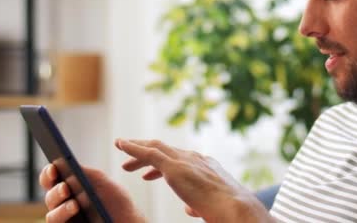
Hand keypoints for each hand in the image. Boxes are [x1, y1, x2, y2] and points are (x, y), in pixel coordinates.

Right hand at [39, 163, 145, 222]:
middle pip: (50, 197)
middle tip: (65, 187)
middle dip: (56, 191)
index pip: (51, 178)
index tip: (53, 167)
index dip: (48, 172)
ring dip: (62, 209)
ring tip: (75, 204)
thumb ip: (88, 174)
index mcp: (69, 187)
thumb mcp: (105, 184)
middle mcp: (63, 204)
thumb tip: (68, 163)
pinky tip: (75, 210)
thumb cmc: (116, 203)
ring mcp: (65, 221)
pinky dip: (64, 218)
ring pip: (52, 216)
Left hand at [115, 139, 273, 221]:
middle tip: (130, 161)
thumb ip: (197, 204)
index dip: (161, 166)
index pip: (179, 160)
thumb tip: (190, 208)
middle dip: (146, 153)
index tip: (148, 174)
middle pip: (166, 150)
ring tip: (122, 148)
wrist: (235, 207)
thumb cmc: (227, 211)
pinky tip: (122, 145)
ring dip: (137, 147)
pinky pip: (149, 153)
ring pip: (155, 147)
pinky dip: (134, 148)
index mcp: (205, 166)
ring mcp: (185, 161)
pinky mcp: (175, 167)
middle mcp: (195, 158)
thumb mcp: (210, 205)